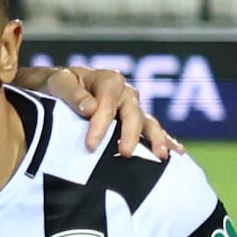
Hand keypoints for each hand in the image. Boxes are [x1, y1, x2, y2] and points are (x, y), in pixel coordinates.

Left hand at [43, 60, 177, 158]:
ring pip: (147, 123)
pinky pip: (152, 131)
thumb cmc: (60, 85)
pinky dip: (165, 140)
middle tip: (124, 154)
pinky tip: (177, 153)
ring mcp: (133, 108)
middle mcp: (126, 93)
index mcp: (108, 80)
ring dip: (156, 139)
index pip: (107, 104)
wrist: (61, 87)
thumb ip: (72, 94)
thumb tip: (91, 108)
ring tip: (161, 156)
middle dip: (130, 135)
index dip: (100, 125)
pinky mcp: (136, 121)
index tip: (89, 145)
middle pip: (132, 114)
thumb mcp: (59, 83)